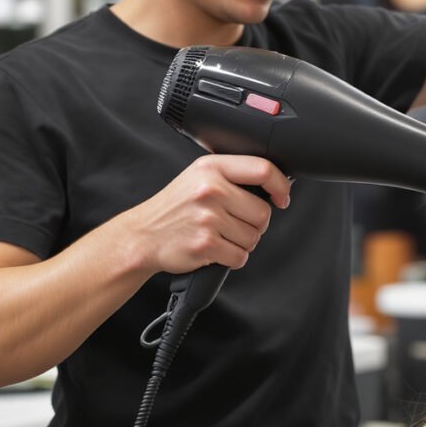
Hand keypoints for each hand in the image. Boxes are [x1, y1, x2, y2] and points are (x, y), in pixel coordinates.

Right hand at [130, 154, 291, 274]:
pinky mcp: (205, 244)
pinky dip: (233, 258)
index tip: (282, 197)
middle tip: (235, 223)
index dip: (280, 185)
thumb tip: (273, 184)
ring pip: (254, 237)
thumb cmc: (175, 207)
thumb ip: (231, 175)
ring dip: (243, 242)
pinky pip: (240, 256)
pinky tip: (216, 248)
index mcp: (211, 168)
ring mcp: (208, 217)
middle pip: (263, 211)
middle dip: (255, 223)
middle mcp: (210, 190)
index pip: (262, 169)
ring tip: (220, 235)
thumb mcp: (198, 177)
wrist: (143, 235)